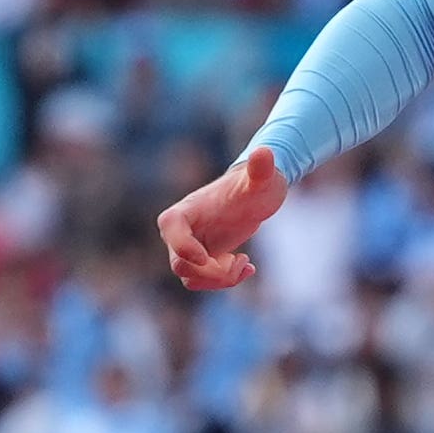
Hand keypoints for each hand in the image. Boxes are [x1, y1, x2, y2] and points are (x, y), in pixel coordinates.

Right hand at [159, 147, 289, 290]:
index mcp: (186, 208)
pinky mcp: (203, 258)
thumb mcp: (262, 178)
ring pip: (190, 278)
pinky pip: (203, 280)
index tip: (209, 257)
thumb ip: (260, 168)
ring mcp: (190, 245)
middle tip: (241, 260)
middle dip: (211, 272)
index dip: (183, 246)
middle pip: (179, 264)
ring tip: (244, 263)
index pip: (169, 227)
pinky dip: (224, 281)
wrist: (258, 193)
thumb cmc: (257, 183)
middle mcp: (181, 230)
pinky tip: (248, 266)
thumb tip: (264, 152)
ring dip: (219, 280)